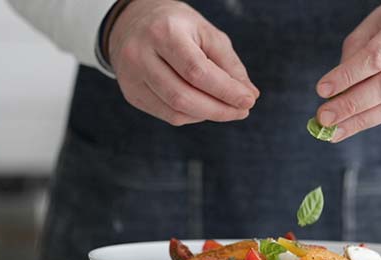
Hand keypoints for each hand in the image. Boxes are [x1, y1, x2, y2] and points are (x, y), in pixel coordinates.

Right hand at [109, 0, 258, 125]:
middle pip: (183, 97)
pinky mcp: (131, 93)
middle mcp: (141, 55)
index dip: (225, 90)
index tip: (249, 100)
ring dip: (208, 115)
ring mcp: (131, 76)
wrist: (133, 22)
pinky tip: (205, 108)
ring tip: (228, 109)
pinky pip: (167, 115)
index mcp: (164, 32)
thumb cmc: (178, 27)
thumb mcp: (207, 33)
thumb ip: (229, 64)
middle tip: (242, 111)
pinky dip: (193, 116)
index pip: (197, 71)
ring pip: (175, 111)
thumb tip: (249, 94)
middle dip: (218, 109)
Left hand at [315, 0, 380, 141]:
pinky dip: (373, 118)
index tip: (322, 90)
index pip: (376, 57)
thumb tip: (336, 93)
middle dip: (351, 104)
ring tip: (334, 130)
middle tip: (324, 117)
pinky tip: (352, 125)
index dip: (348, 76)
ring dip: (360, 120)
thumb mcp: (373, 26)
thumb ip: (355, 55)